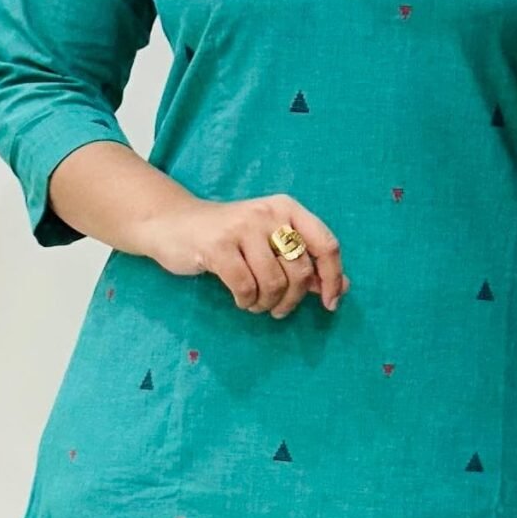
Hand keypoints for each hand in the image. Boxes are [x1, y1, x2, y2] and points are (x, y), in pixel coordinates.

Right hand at [145, 192, 349, 317]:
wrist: (174, 225)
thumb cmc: (229, 239)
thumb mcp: (270, 244)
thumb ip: (305, 263)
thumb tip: (342, 286)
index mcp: (288, 209)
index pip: (326, 244)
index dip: (332, 278)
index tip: (329, 304)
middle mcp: (268, 213)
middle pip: (300, 271)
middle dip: (291, 300)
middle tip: (278, 309)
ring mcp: (242, 227)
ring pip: (274, 283)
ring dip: (266, 304)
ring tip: (255, 303)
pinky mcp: (217, 246)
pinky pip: (246, 287)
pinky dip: (246, 301)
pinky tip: (241, 299)